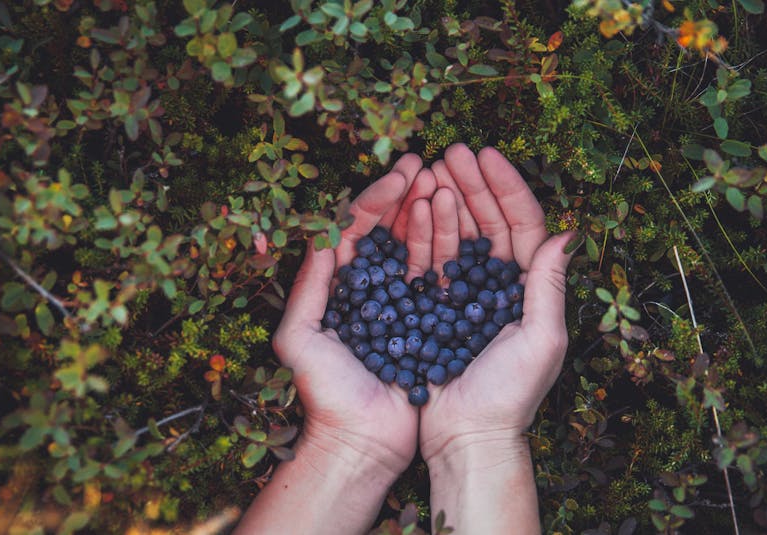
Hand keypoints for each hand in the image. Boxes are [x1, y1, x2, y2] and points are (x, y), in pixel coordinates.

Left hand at [276, 153, 431, 473]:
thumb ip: (308, 286)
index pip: (356, 226)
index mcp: (339, 286)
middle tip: (431, 163)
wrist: (362, 443)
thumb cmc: (326, 394)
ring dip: (431, 213)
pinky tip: (466, 226)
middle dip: (408, 194)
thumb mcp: (300, 338)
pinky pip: (440, 279)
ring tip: (449, 182)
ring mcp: (402, 304)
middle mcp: (371, 288)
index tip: (403, 170)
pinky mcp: (429, 323)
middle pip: (390, 229)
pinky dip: (451, 250)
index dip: (378, 195)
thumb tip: (320, 234)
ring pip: (418, 247)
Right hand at [414, 145, 575, 532]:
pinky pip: (430, 260)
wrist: (465, 436)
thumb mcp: (541, 340)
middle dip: (471, 184)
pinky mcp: (434, 307)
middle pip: (488, 221)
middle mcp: (498, 285)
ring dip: (445, 200)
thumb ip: (550, 286)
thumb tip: (569, 232)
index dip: (507, 187)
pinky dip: (423, 232)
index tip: (487, 155)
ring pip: (457, 235)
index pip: (522, 224)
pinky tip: (412, 208)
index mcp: (529, 288)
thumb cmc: (509, 395)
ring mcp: (465, 294)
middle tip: (450, 151)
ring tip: (428, 170)